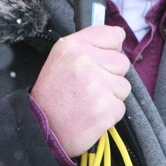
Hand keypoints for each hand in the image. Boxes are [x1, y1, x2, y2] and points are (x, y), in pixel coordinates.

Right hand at [29, 25, 131, 156]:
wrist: (41, 129)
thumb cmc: (53, 94)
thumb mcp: (60, 59)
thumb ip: (88, 45)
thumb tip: (119, 36)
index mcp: (73, 46)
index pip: (113, 35)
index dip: (111, 50)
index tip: (101, 60)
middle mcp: (85, 62)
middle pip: (122, 62)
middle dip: (111, 75)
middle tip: (89, 87)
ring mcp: (97, 85)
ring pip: (124, 85)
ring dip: (111, 95)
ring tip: (88, 101)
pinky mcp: (107, 108)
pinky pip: (121, 106)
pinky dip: (109, 113)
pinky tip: (91, 114)